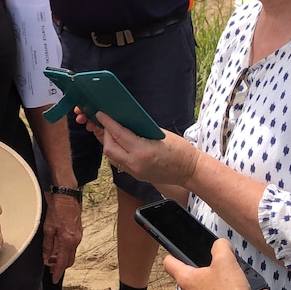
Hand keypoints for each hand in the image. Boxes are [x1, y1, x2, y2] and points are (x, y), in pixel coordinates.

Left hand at [41, 192, 81, 281]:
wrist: (67, 196)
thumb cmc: (58, 209)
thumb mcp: (48, 227)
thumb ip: (48, 244)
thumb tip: (46, 256)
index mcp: (68, 241)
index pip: (63, 262)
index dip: (57, 271)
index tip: (54, 278)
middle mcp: (75, 240)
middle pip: (69, 260)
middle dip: (60, 266)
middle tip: (50, 268)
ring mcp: (78, 236)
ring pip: (71, 253)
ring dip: (63, 258)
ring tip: (52, 258)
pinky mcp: (78, 231)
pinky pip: (73, 246)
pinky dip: (66, 250)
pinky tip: (58, 248)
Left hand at [74, 108, 198, 187]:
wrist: (190, 171)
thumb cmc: (180, 150)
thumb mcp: (160, 134)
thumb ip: (140, 129)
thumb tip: (124, 120)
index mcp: (142, 151)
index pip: (118, 134)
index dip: (108, 123)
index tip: (101, 114)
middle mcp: (135, 163)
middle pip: (109, 148)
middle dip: (106, 134)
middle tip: (109, 123)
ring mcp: (135, 172)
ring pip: (112, 157)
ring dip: (109, 143)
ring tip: (112, 132)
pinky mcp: (136, 175)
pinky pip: (119, 162)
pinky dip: (116, 151)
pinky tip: (119, 143)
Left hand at [163, 238, 271, 289]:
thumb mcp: (225, 262)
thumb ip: (221, 247)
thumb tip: (221, 244)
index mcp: (187, 280)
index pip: (170, 263)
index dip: (174, 255)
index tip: (177, 252)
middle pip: (196, 278)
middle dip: (211, 271)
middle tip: (221, 266)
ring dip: (231, 285)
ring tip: (243, 281)